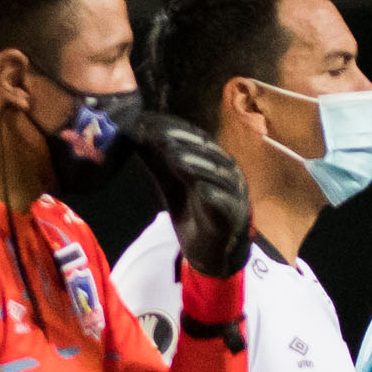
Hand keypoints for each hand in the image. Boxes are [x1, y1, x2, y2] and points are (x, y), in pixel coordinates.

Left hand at [134, 118, 254, 276]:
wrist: (209, 249)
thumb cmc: (192, 211)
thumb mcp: (170, 183)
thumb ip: (157, 161)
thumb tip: (137, 135)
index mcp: (213, 160)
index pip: (196, 137)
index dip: (175, 128)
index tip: (151, 122)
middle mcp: (227, 172)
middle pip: (209, 152)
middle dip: (184, 142)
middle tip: (161, 137)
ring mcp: (234, 193)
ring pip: (219, 176)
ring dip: (197, 166)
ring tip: (175, 159)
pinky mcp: (234, 217)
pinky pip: (227, 205)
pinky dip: (215, 196)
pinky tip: (201, 190)